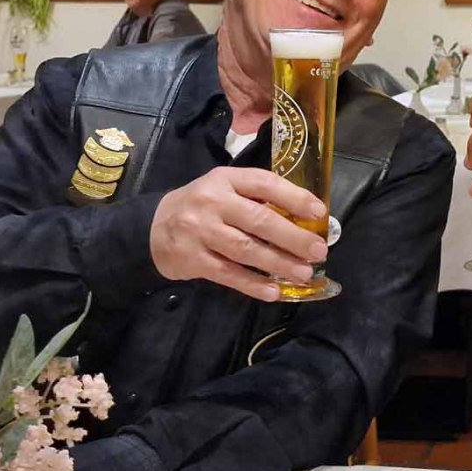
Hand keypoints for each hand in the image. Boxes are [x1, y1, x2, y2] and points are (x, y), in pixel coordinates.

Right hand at [149, 166, 328, 301]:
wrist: (151, 228)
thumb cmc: (201, 207)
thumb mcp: (224, 189)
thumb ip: (256, 199)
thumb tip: (303, 219)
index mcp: (225, 179)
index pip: (264, 183)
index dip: (294, 197)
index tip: (320, 212)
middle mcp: (212, 202)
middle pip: (259, 220)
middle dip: (293, 237)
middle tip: (319, 251)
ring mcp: (200, 231)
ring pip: (246, 249)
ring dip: (279, 263)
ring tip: (304, 273)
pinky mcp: (192, 259)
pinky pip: (228, 274)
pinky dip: (253, 284)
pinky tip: (274, 291)